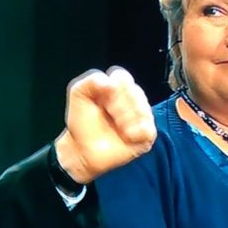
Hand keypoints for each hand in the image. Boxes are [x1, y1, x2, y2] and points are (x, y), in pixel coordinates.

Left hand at [54, 66, 156, 183]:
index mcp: (117, 87)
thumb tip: (109, 82)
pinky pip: (149, 129)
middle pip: (135, 93)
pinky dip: (137, 132)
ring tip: (117, 128)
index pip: (124, 78)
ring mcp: (141, 117)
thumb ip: (91, 80)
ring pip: (143, 110)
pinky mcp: (146, 136)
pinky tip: (127, 135)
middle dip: (119, 106)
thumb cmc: (82, 122)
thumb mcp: (78, 94)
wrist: (82, 149)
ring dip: (126, 119)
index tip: (103, 101)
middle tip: (109, 116)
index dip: (114, 89)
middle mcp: (132, 99)